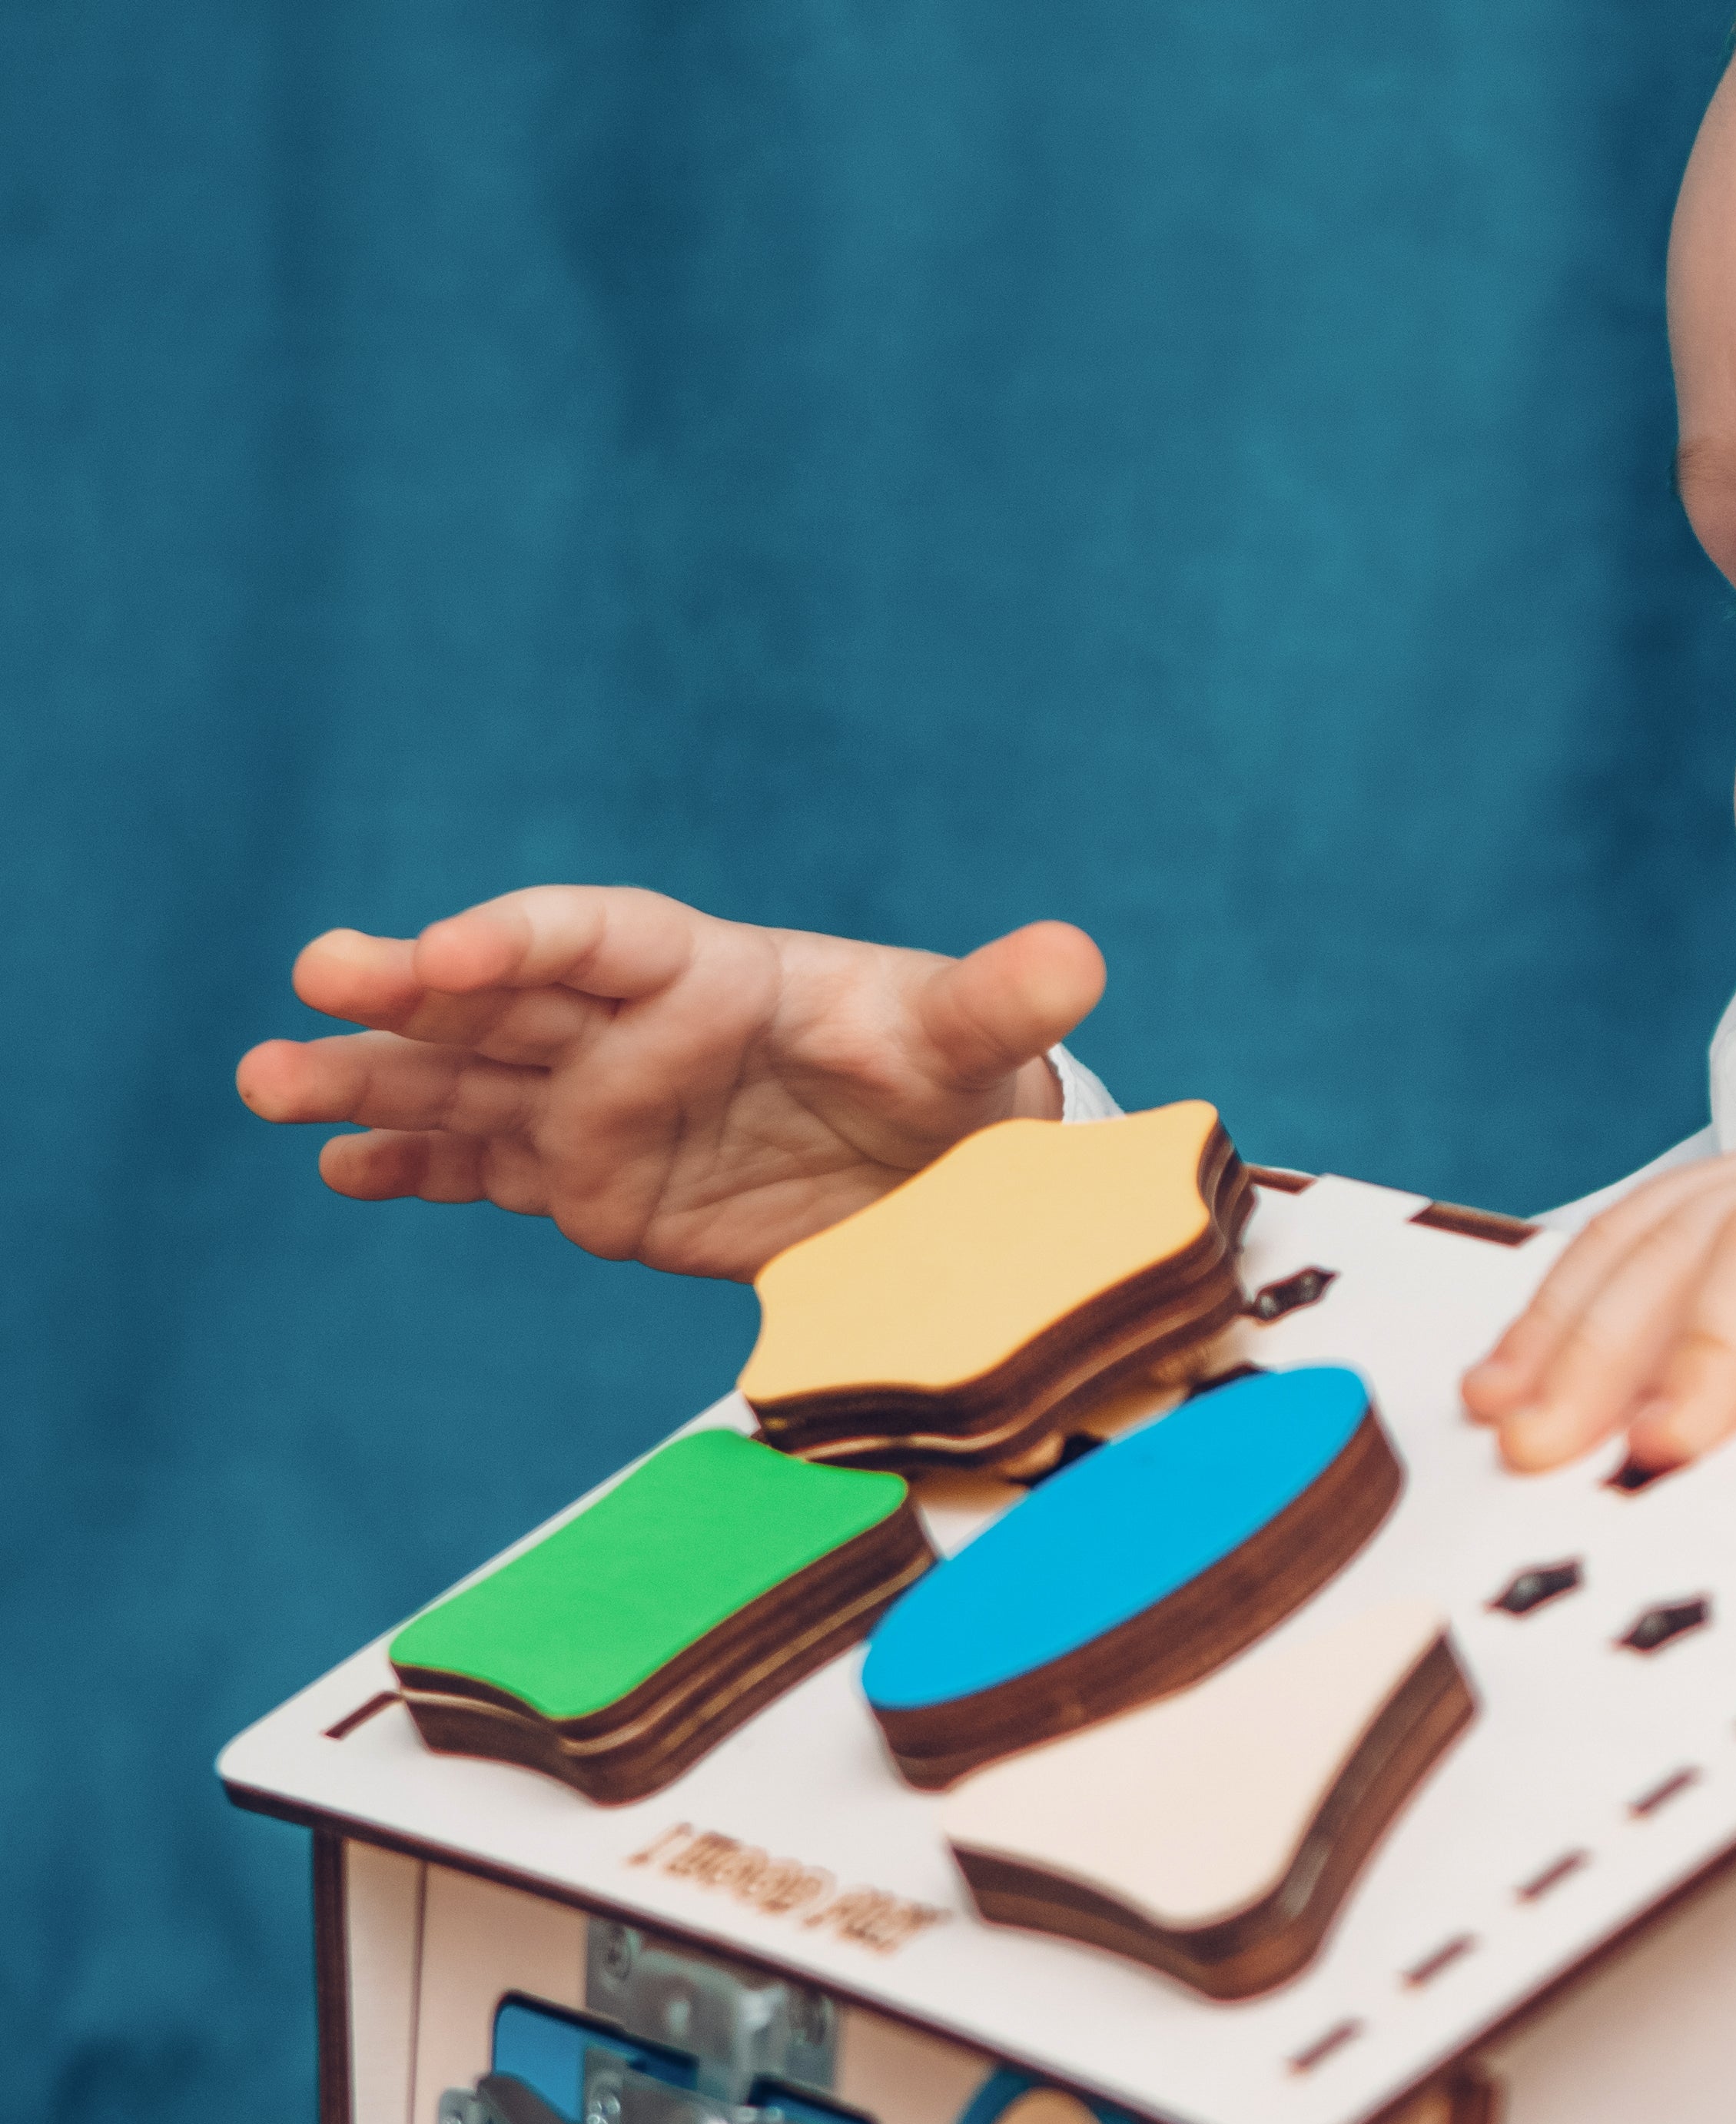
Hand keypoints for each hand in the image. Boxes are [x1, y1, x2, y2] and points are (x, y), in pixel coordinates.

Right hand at [232, 886, 1103, 1279]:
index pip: (599, 939)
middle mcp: (633, 1032)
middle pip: (504, 1000)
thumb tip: (1080, 959)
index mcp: (712, 972)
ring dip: (372, 1081)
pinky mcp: (588, 1185)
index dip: (524, 939)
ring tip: (267, 1082)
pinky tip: (337, 1166)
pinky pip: (483, 1168)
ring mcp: (599, 1108)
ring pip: (467, 1084)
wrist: (942, 1168)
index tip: (448, 955)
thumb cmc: (953, 1079)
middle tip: (316, 980)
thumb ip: (1002, 1003)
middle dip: (408, 992)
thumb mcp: (976, 1044)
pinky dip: (412, 1166)